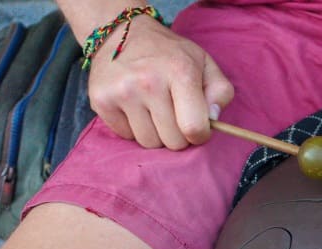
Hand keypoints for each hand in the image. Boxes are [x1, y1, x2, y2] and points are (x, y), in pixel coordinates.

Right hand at [86, 16, 233, 148]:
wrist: (122, 33)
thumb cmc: (170, 54)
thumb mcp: (204, 63)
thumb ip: (220, 92)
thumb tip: (212, 119)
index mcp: (180, 72)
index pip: (194, 128)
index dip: (200, 135)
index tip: (197, 128)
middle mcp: (149, 82)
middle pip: (172, 142)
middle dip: (178, 135)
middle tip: (174, 114)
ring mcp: (122, 92)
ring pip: (149, 142)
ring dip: (155, 133)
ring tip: (154, 109)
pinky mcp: (101, 100)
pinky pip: (126, 136)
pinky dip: (133, 128)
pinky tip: (135, 107)